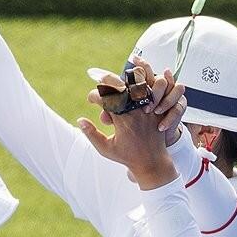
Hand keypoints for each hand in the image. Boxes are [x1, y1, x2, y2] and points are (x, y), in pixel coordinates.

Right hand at [77, 59, 179, 188]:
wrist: (152, 161)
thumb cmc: (126, 156)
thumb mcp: (105, 149)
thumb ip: (91, 134)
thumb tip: (79, 120)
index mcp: (123, 121)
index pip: (105, 100)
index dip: (94, 96)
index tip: (90, 99)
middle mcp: (136, 111)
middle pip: (120, 86)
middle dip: (106, 80)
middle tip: (97, 78)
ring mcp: (148, 107)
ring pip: (137, 82)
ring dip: (124, 76)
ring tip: (115, 75)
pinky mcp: (157, 106)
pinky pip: (152, 87)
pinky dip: (143, 78)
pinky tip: (133, 74)